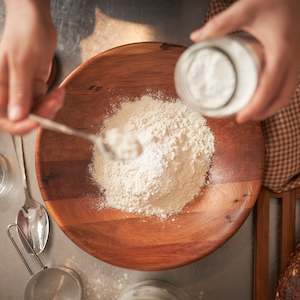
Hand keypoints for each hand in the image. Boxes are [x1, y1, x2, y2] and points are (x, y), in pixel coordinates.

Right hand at [0, 0, 63, 133]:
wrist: (36, 21)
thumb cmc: (24, 34)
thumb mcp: (21, 62)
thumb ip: (19, 90)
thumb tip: (17, 116)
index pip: (5, 119)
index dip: (21, 125)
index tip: (38, 121)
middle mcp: (8, 93)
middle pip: (23, 119)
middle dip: (41, 115)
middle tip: (54, 102)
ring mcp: (22, 91)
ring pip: (36, 112)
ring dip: (51, 108)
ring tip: (58, 93)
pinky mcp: (35, 88)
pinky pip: (45, 103)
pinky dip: (54, 101)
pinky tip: (59, 92)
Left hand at [191, 0, 299, 122]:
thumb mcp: (246, 8)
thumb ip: (220, 24)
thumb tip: (196, 37)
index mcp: (281, 52)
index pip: (269, 88)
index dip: (255, 107)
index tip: (240, 118)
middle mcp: (294, 59)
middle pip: (283, 97)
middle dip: (264, 112)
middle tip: (243, 118)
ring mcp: (298, 59)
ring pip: (289, 92)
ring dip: (271, 105)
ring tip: (251, 111)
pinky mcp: (296, 56)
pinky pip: (290, 82)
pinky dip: (277, 94)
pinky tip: (263, 93)